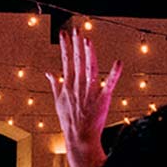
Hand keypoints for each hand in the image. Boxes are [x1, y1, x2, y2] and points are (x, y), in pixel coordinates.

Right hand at [47, 30, 118, 166]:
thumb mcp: (58, 102)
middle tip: (77, 28)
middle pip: (77, 62)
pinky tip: (118, 62)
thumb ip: (55, 84)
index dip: (66, 47)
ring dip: (88, 54)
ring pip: (89, 69)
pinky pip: (109, 84)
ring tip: (87, 39)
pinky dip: (114, 73)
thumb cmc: (69, 121)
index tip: (64, 33)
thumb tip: (49, 72)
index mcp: (68, 86)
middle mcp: (78, 87)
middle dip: (76, 44)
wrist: (79, 138)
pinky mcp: (102, 99)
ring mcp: (90, 92)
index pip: (66, 62)